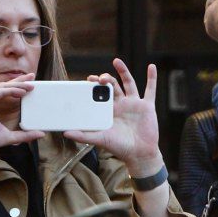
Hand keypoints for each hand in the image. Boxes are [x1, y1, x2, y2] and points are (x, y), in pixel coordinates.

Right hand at [0, 78, 41, 155]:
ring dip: (17, 85)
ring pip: (3, 87)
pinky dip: (10, 90)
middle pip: (6, 86)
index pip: (7, 92)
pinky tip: (21, 91)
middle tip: (32, 76)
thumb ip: (25, 135)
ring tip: (30, 85)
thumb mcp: (11, 136)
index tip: (31, 85)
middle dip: (20, 81)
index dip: (19, 87)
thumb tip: (41, 134)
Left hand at [68, 61, 163, 177]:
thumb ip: (83, 136)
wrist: (139, 154)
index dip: (94, 85)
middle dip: (106, 79)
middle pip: (112, 85)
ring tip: (116, 61)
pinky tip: (151, 67)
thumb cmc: (119, 147)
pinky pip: (150, 89)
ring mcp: (134, 104)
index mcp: (109, 110)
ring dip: (123, 71)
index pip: (99, 93)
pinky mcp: (147, 106)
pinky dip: (152, 78)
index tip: (88, 80)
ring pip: (128, 83)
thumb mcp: (99, 139)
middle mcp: (121, 104)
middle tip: (100, 78)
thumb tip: (65, 133)